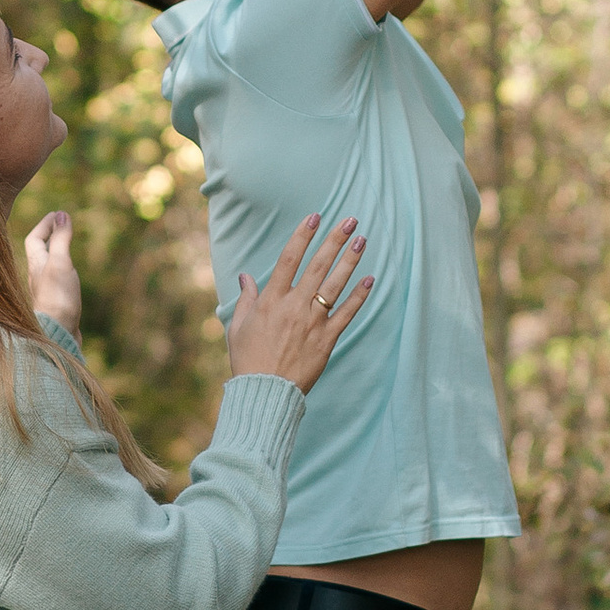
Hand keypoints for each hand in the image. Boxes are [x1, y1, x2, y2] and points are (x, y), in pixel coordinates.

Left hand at [23, 210, 79, 335]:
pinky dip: (63, 273)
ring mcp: (46, 292)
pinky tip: (70, 278)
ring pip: (47, 268)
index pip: (34, 239)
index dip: (44, 225)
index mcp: (35, 265)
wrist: (57, 335)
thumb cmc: (57, 299)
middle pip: (38, 253)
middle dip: (49, 238)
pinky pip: (56, 283)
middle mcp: (37, 278)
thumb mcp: (60, 263)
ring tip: (66, 248)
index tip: (57, 215)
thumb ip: (60, 239)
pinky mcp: (56, 305)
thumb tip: (62, 215)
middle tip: (61, 228)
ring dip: (55, 255)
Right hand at [226, 215, 373, 394]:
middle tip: (350, 220)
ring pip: (335, 285)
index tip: (314, 217)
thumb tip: (246, 276)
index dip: (302, 236)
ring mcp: (312, 323)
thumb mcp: (239, 327)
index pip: (288, 260)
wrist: (265, 392)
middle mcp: (294, 307)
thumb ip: (247, 299)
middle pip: (318, 266)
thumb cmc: (248, 360)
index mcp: (271, 301)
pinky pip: (346, 314)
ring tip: (362, 240)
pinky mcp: (326, 340)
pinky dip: (359, 296)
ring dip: (350, 261)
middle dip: (334, 241)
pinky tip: (370, 280)